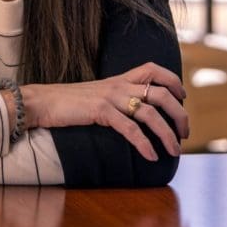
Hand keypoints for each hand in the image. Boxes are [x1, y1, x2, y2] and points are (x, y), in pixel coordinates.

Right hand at [21, 62, 188, 160]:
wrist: (41, 101)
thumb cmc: (66, 103)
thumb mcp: (95, 95)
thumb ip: (114, 99)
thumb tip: (130, 112)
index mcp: (119, 79)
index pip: (154, 69)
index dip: (173, 81)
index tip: (182, 98)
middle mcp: (119, 85)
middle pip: (162, 93)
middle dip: (180, 114)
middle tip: (185, 133)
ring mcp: (111, 97)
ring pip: (151, 112)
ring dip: (168, 133)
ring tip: (175, 150)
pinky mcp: (101, 111)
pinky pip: (130, 129)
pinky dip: (144, 144)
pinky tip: (151, 156)